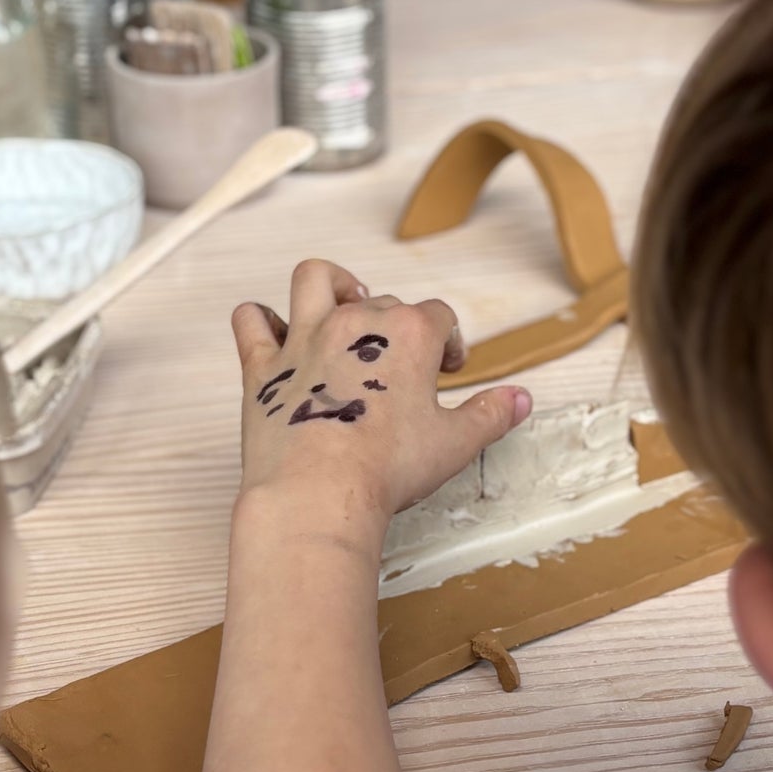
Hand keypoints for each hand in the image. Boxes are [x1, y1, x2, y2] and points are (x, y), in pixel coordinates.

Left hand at [231, 259, 531, 545]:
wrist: (318, 493)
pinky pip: (251, 319)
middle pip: (382, 301)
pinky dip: (259, 320)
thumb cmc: (387, 469)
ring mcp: (304, 338)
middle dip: (396, 326)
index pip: (438, 316)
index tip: (445, 369)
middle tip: (401, 369)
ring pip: (314, 279)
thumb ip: (491, 414)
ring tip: (343, 306)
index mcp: (408, 334)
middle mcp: (355, 322)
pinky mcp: (262, 364)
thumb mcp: (455, 443)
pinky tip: (273, 334)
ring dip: (332, 283)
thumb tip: (521, 398)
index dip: (448, 340)